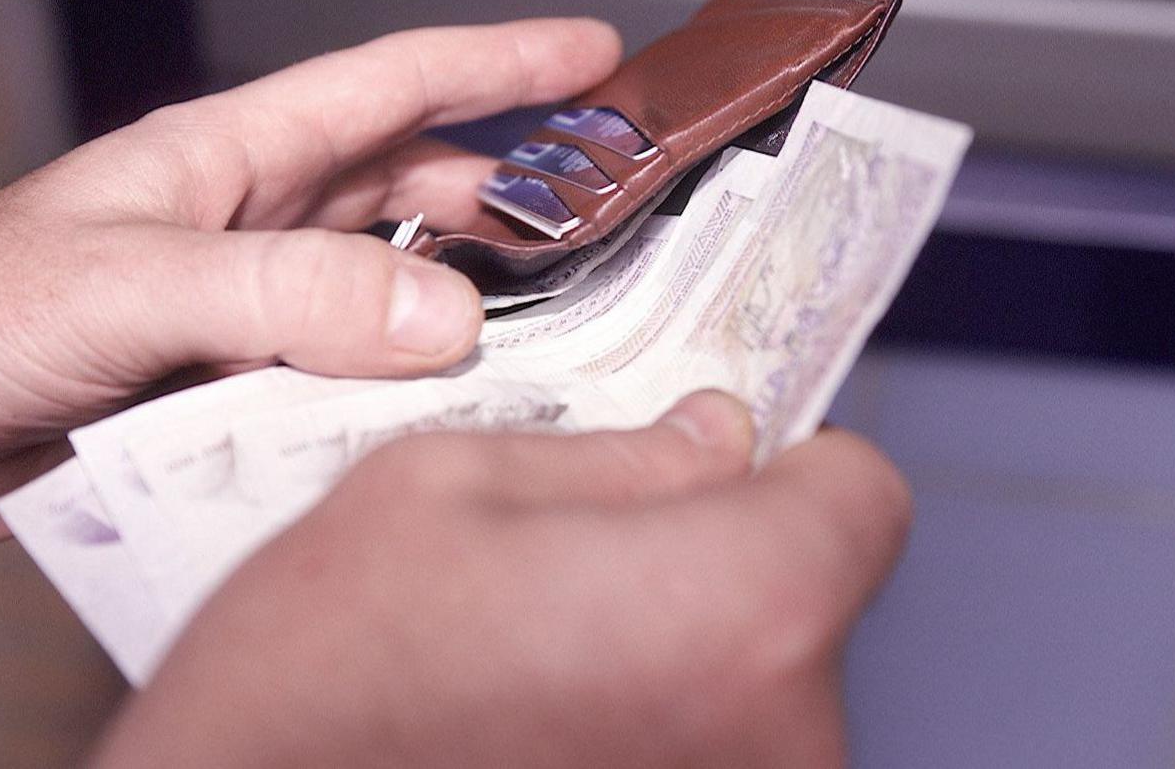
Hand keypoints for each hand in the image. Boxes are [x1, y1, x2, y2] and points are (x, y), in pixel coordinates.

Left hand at [0, 19, 621, 550]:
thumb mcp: (127, 285)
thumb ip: (282, 294)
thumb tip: (437, 316)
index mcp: (229, 161)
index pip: (390, 87)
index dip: (498, 64)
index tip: (591, 56)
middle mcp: (250, 231)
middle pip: (411, 190)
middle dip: (511, 193)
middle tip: (602, 218)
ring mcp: (243, 316)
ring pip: (387, 296)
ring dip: (463, 309)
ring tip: (550, 333)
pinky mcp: (225, 396)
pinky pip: (342, 386)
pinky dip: (397, 403)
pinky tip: (438, 429)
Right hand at [97, 391, 910, 766]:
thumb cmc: (311, 690)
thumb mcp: (440, 491)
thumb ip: (614, 454)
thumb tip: (714, 438)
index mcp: (739, 605)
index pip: (863, 498)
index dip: (790, 465)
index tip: (721, 465)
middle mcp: (782, 737)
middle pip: (806, 597)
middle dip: (719, 560)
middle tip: (582, 567)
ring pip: (757, 687)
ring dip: (680, 659)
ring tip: (541, 663)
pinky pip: (714, 756)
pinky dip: (654, 732)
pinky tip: (542, 729)